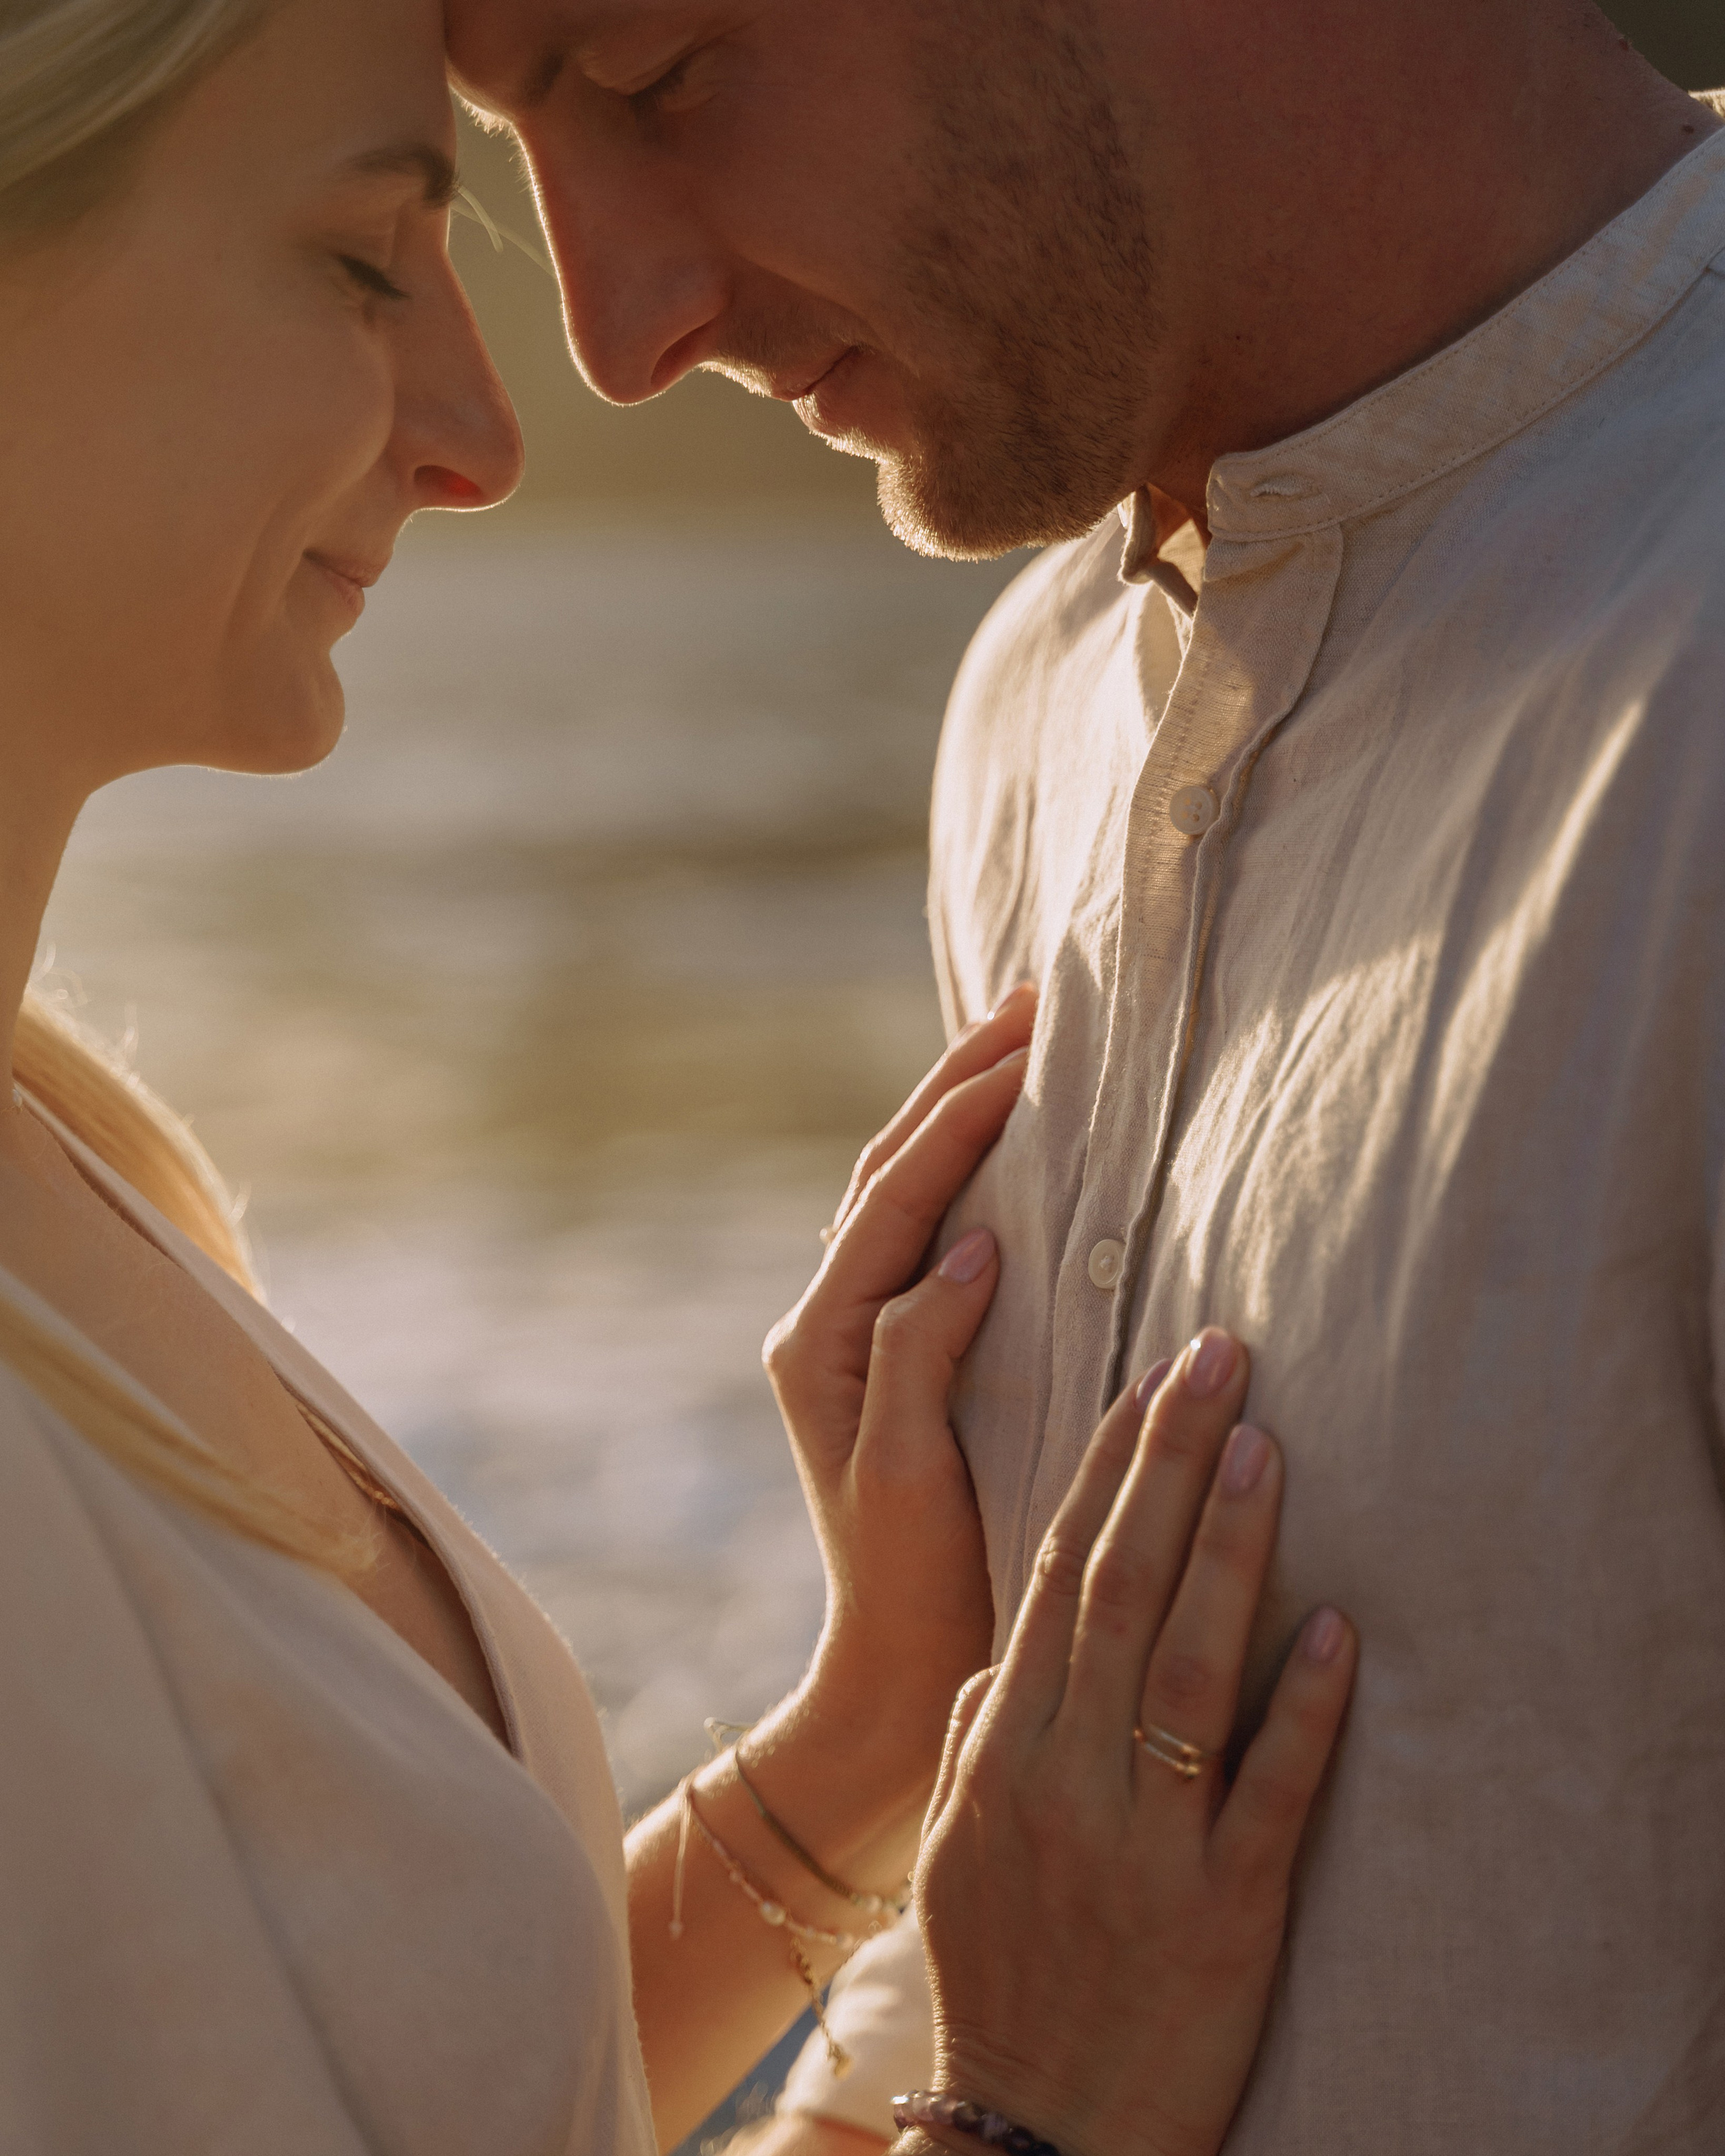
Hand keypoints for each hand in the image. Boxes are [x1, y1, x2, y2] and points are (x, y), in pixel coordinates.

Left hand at [762, 985, 1035, 1802]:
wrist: (890, 1680)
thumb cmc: (905, 1586)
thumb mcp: (906, 1470)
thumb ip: (919, 1350)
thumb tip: (969, 1241)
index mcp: (820, 1339)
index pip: (896, 1194)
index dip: (962, 1113)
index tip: (1033, 1044)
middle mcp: (826, 1324)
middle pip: (891, 1171)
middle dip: (958, 1082)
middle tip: (1035, 1005)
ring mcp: (859, 1339)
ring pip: (905, 1193)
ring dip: (959, 1116)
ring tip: (1025, 1047)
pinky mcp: (897, 1359)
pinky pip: (926, 1238)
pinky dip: (966, 1176)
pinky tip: (1014, 1151)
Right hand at [917, 1331, 1355, 2155]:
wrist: (1035, 2136)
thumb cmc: (998, 1973)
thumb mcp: (954, 1846)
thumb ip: (978, 1732)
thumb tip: (1007, 1644)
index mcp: (1001, 1748)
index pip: (1055, 1573)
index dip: (1106, 1467)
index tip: (1149, 1380)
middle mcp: (1064, 1775)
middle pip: (1118, 1587)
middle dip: (1167, 1461)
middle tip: (1217, 1358)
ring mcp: (1143, 1841)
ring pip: (1188, 1666)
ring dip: (1229, 1548)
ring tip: (1268, 1446)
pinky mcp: (1223, 1911)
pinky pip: (1267, 1792)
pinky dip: (1304, 1706)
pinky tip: (1341, 1628)